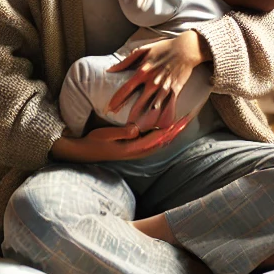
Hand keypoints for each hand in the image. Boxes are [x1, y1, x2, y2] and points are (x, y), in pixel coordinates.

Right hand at [53, 117, 193, 162]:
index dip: (171, 129)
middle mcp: (137, 151)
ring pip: (159, 143)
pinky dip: (162, 137)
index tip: (181, 120)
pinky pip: (152, 144)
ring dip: (171, 134)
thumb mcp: (106, 135)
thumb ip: (122, 133)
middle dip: (176, 131)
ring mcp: (136, 152)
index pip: (157, 138)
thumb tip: (136, 130)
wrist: (85, 153)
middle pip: (162, 141)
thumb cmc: (94, 142)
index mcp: (133, 148)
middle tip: (189, 119)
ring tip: (182, 124)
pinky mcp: (133, 149)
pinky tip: (167, 132)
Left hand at [107, 31, 208, 125]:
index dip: (117, 100)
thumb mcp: (142, 50)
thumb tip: (110, 69)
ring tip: (140, 130)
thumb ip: (126, 61)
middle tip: (124, 126)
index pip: (126, 89)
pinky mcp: (175, 90)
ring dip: (147, 120)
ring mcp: (165, 87)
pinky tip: (161, 126)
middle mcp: (153, 82)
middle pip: (139, 103)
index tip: (109, 109)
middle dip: (131, 115)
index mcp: (142, 72)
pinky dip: (166, 116)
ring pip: (154, 108)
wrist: (186, 48)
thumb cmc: (163, 48)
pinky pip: (170, 106)